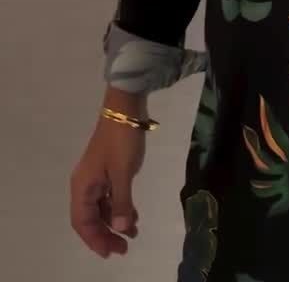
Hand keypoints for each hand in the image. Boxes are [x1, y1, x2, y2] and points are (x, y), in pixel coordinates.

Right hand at [70, 116, 144, 256]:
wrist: (126, 109)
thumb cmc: (122, 141)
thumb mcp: (123, 173)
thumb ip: (122, 202)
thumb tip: (120, 229)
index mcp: (82, 186)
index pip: (82, 222)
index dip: (94, 239)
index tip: (111, 252)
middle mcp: (85, 183)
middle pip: (90, 217)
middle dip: (106, 234)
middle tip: (124, 248)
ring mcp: (96, 176)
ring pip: (101, 207)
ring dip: (114, 222)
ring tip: (133, 234)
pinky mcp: (108, 170)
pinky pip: (109, 196)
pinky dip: (119, 207)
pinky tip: (133, 215)